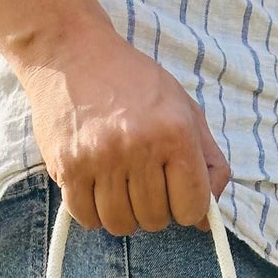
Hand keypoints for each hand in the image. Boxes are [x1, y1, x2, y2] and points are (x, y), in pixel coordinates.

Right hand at [18, 25, 229, 234]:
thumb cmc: (133, 84)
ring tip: (117, 181)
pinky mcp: (68, 167)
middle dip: (151, 207)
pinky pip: (87, 219)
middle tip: (140, 178)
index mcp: (175, 132)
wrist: (71, 52)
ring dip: (122, 212)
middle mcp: (139, 146)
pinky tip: (94, 185)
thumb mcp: (184, 109)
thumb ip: (208, 163)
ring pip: (121, 225)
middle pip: (155, 220)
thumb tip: (207, 220)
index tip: (174, 190)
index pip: (192, 209)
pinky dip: (92, 211)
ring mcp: (101, 158)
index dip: (185, 207)